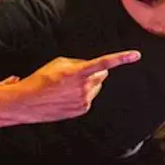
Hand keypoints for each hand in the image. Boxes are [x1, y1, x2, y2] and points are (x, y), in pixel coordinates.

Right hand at [13, 51, 140, 123]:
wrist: (28, 102)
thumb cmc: (41, 79)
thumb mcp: (59, 63)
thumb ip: (79, 63)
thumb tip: (91, 67)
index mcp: (79, 72)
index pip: (104, 63)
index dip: (122, 58)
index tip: (136, 54)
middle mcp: (84, 87)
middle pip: (101, 75)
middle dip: (94, 73)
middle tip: (76, 75)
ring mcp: (85, 100)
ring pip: (96, 87)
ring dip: (88, 85)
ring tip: (67, 87)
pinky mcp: (83, 109)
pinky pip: (89, 98)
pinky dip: (83, 95)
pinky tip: (67, 96)